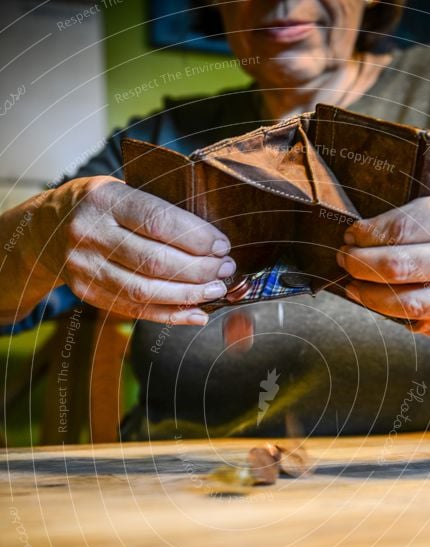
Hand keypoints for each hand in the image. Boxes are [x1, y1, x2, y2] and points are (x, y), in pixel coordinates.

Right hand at [28, 176, 235, 324]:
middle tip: (224, 269)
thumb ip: (157, 208)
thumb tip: (212, 239)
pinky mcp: (87, 293)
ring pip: (145, 290)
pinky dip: (171, 316)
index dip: (195, 237)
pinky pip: (135, 310)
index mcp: (104, 199)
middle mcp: (90, 233)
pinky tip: (197, 314)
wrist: (46, 230)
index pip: (156, 221)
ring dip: (188, 295)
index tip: (221, 245)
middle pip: (154, 260)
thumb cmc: (99, 207)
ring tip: (216, 290)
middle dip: (198, 269)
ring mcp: (85, 267)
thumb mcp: (121, 190)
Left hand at [337, 190, 429, 340]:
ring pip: (408, 304)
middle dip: (359, 265)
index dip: (368, 235)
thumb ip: (427, 216)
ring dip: (371, 297)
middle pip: (399, 267)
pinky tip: (390, 307)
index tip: (351, 235)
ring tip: (356, 288)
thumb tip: (369, 234)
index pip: (404, 227)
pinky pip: (429, 328)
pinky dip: (403, 319)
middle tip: (344, 261)